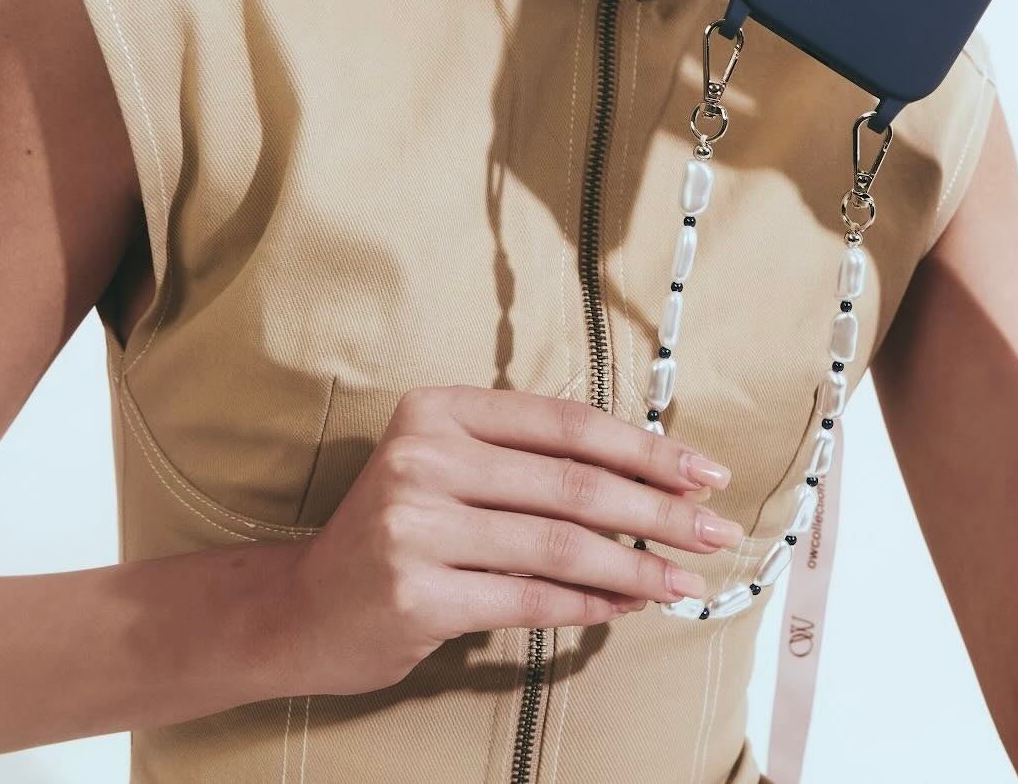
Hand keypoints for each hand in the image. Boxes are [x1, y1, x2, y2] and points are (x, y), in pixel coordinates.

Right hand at [275, 385, 740, 695]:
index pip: (567, 423)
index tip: (703, 471)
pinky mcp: (418, 595)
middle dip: (659, 509)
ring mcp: (415, 526)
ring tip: (684, 579)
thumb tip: (654, 480)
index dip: (644, 448)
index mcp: (439, 409)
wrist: (302, 608)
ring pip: (561, 546)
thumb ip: (532, 464)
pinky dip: (591, 606)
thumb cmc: (399, 530)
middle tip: (715, 528)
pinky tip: (629, 606)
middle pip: (573, 483)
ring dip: (636, 566)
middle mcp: (424, 457)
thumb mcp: (451, 469)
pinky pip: (531, 599)